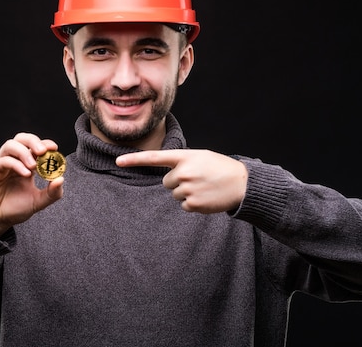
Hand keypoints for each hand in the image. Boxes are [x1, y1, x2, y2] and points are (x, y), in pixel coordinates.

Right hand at [0, 133, 63, 235]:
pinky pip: (3, 160)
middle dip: (34, 141)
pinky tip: (25, 174)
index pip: (34, 146)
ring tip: (34, 166)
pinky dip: (16, 164)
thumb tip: (61, 179)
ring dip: (24, 152)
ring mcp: (2, 164)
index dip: (44, 143)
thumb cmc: (15, 208)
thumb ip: (52, 193)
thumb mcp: (39, 202)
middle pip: (21, 138)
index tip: (54, 148)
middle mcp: (14, 160)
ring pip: (10, 145)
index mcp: (25, 164)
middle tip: (44, 151)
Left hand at [116, 149, 246, 213]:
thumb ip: (182, 162)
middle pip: (167, 181)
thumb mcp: (201, 157)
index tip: (117, 161)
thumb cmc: (220, 168)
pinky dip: (194, 203)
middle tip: (198, 179)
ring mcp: (188, 188)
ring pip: (175, 194)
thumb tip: (169, 179)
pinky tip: (207, 197)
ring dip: (187, 192)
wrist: (243, 183)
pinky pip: (184, 205)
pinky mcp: (193, 203)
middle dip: (179, 181)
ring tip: (204, 187)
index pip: (155, 157)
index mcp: (185, 157)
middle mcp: (184, 172)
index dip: (134, 159)